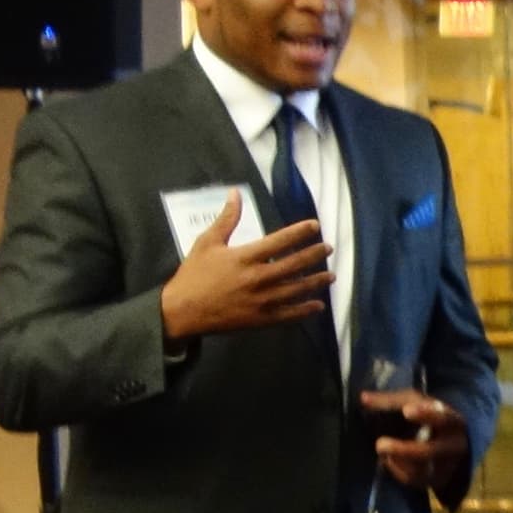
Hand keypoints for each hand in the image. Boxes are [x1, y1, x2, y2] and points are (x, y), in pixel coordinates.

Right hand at [158, 194, 330, 340]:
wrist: (181, 311)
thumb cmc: (194, 275)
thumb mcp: (207, 242)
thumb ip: (226, 219)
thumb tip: (235, 193)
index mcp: (245, 257)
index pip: (279, 241)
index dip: (300, 232)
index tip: (315, 226)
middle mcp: (257, 278)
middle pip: (294, 265)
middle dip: (314, 255)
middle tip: (328, 248)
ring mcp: (261, 300)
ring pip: (296, 289)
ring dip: (316, 282)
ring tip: (331, 275)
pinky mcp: (260, 319)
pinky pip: (289, 315)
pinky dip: (305, 310)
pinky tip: (318, 305)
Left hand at [358, 388, 472, 489]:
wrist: (449, 444)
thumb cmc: (429, 418)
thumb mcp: (416, 403)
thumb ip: (392, 401)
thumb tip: (364, 398)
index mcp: (453, 423)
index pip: (444, 419)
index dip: (426, 415)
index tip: (406, 411)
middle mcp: (454, 447)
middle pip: (429, 452)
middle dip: (402, 450)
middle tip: (379, 444)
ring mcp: (446, 467)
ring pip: (419, 470)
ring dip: (396, 461)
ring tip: (382, 451)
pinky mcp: (435, 481)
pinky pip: (412, 480)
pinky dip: (396, 470)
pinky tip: (388, 460)